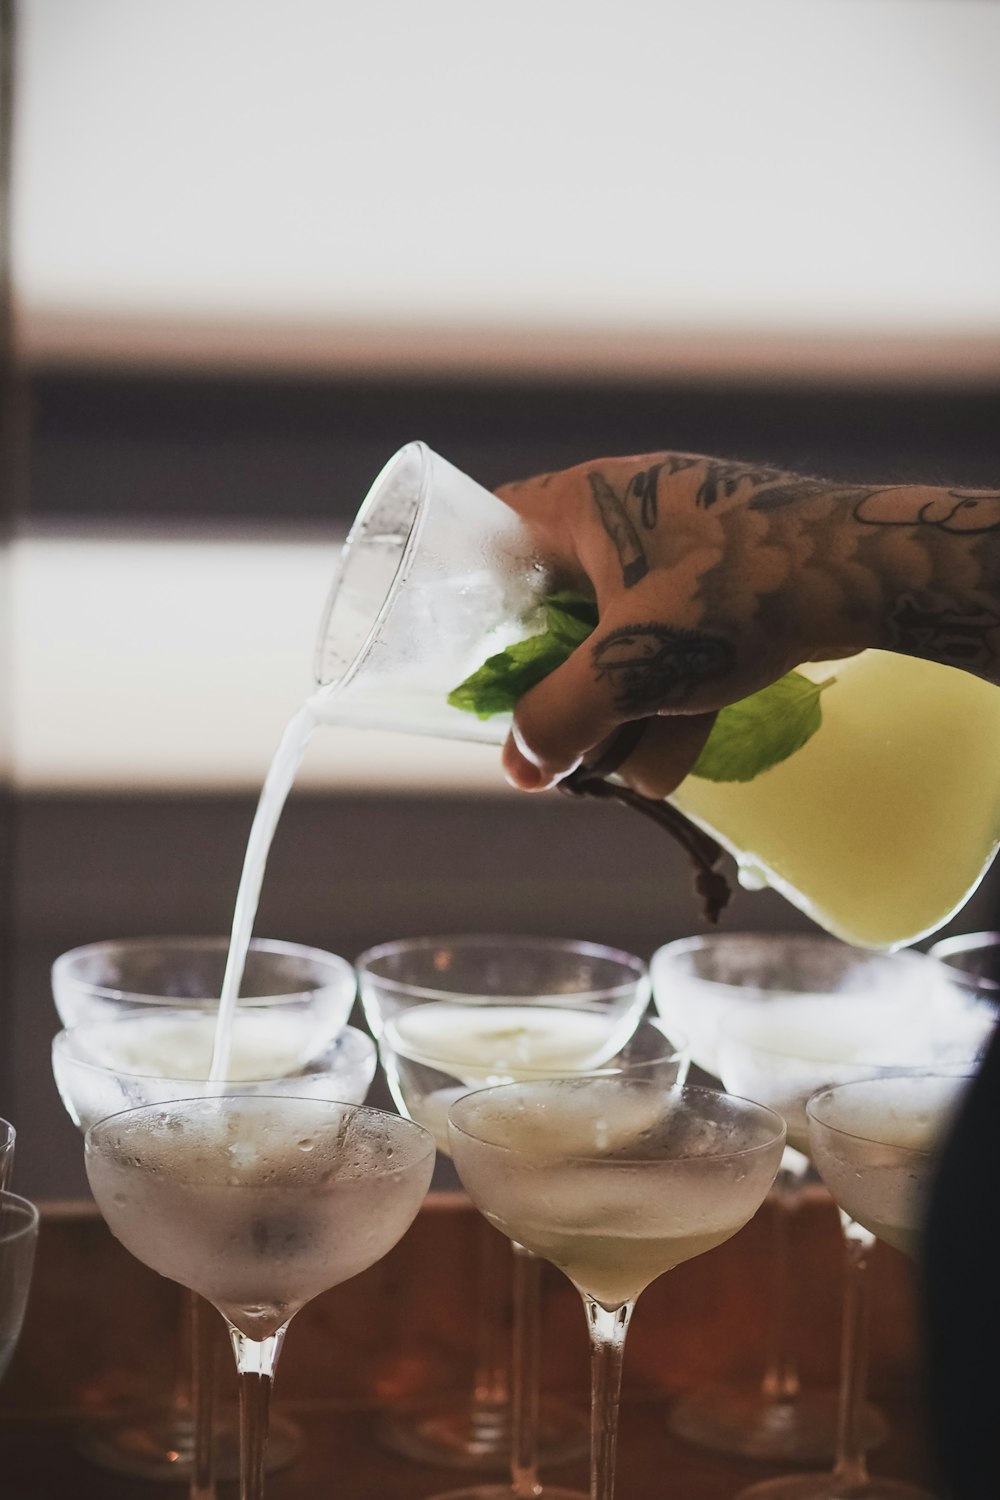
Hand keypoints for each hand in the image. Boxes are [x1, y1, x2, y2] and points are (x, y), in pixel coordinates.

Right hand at [495, 453, 871, 795]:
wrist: (870, 571)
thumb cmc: (734, 595)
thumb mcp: (631, 667)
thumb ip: (563, 718)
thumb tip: (520, 768)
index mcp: (584, 504)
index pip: (492, 529)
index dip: (471, 592)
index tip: (467, 654)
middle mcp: (624, 515)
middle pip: (558, 603)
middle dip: (562, 681)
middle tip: (554, 732)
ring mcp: (679, 549)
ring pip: (621, 634)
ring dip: (621, 707)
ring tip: (630, 769)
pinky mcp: (725, 581)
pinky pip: (675, 642)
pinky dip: (672, 696)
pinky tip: (672, 760)